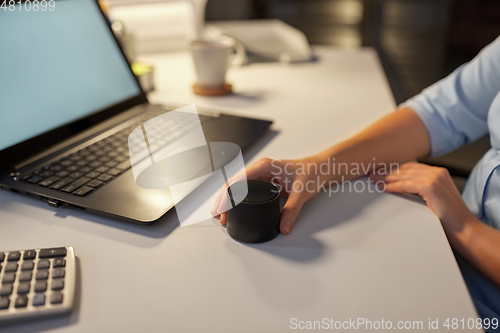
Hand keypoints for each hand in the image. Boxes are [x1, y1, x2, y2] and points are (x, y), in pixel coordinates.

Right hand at [211, 156, 328, 233]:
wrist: (321, 168)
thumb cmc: (312, 172)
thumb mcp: (302, 192)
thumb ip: (292, 210)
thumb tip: (283, 226)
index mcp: (264, 166)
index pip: (238, 180)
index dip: (227, 195)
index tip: (222, 208)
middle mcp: (259, 169)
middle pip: (233, 184)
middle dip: (223, 199)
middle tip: (218, 216)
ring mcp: (260, 175)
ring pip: (237, 187)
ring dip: (227, 199)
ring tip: (221, 215)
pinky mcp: (264, 182)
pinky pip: (245, 189)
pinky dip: (236, 199)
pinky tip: (232, 208)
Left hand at [369, 162, 474, 230]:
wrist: (464, 229)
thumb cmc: (449, 218)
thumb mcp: (435, 198)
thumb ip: (422, 189)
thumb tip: (400, 187)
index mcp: (439, 172)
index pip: (411, 167)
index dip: (394, 169)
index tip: (380, 172)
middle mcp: (438, 172)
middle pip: (405, 169)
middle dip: (387, 171)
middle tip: (372, 174)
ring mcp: (435, 178)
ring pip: (404, 176)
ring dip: (386, 178)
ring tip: (373, 180)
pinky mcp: (431, 187)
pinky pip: (406, 185)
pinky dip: (393, 186)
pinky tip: (383, 188)